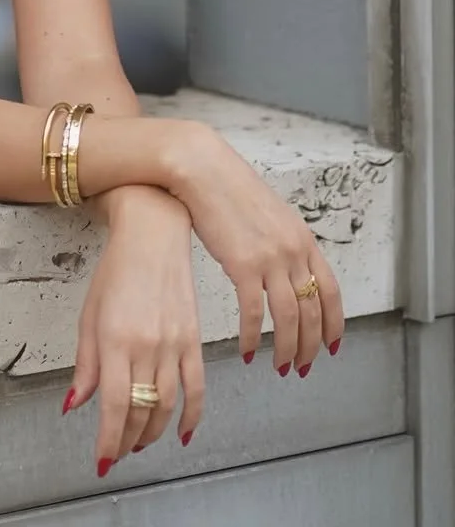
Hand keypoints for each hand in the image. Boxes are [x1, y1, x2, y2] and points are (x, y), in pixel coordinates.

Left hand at [65, 186, 203, 474]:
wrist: (153, 235)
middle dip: (126, 440)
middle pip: (140, 411)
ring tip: (139, 442)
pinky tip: (183, 433)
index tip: (102, 459)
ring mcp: (173, 344)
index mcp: (115, 340)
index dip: (108, 440)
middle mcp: (146, 346)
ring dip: (153, 432)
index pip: (112, 406)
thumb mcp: (89, 314)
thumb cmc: (116, 269)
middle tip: (117, 453)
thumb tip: (74, 403)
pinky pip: (197, 388)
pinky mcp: (193, 339)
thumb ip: (85, 363)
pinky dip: (192, 416)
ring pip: (167, 406)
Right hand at [170, 123, 344, 373]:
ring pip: (289, 318)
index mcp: (303, 239)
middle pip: (313, 311)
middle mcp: (293, 251)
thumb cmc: (230, 189)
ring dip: (287, 349)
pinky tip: (249, 350)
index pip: (330, 291)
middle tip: (304, 367)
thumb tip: (287, 270)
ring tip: (282, 368)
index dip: (334, 324)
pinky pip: (254, 313)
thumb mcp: (271, 214)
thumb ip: (284, 243)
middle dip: (311, 346)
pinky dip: (253, 337)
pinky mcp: (242, 265)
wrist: (203, 170)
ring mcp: (270, 258)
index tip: (332, 346)